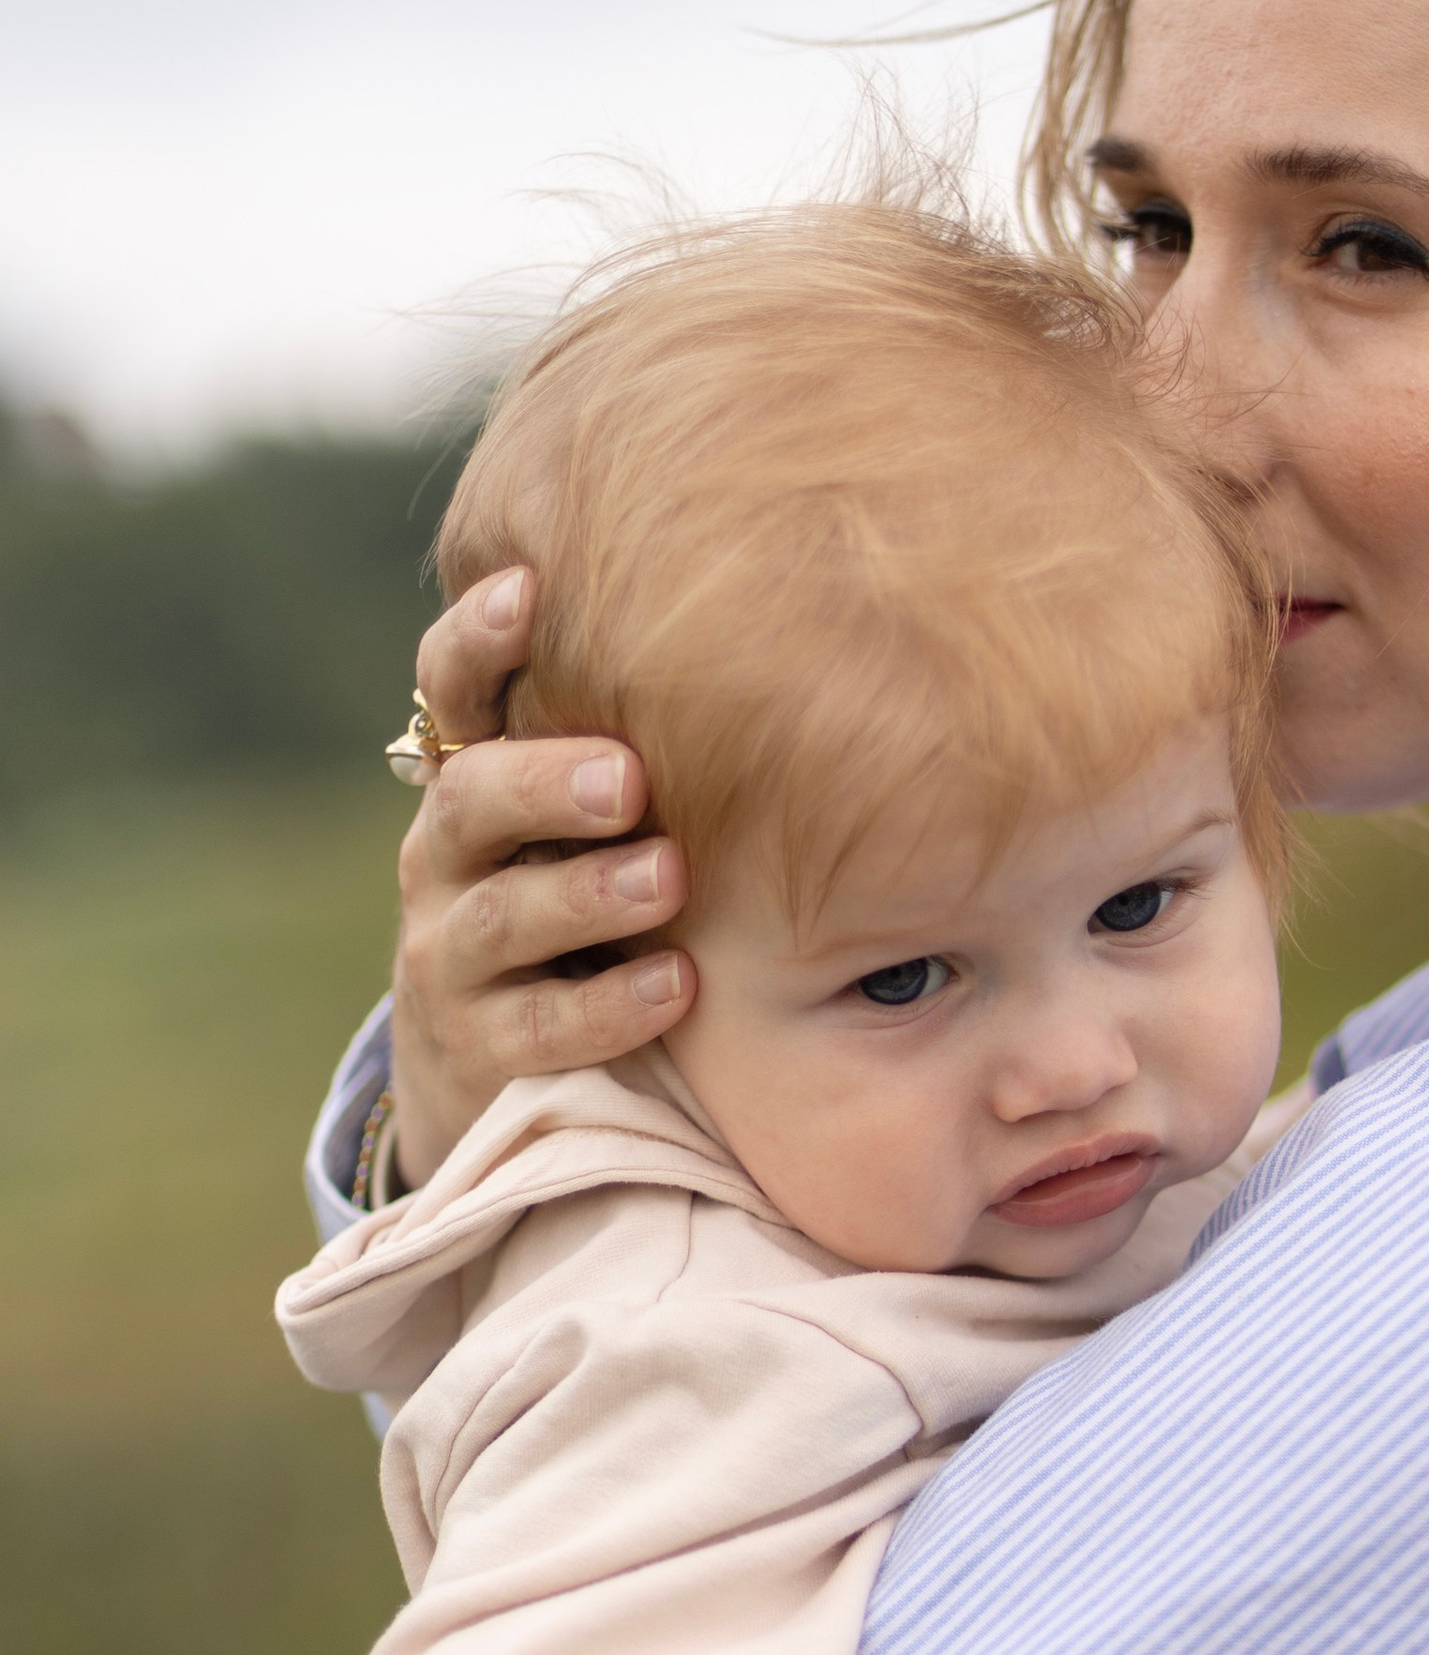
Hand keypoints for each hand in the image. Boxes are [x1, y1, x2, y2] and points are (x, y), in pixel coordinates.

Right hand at [388, 569, 696, 1183]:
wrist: (486, 1064)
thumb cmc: (570, 904)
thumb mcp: (577, 823)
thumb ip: (625, 745)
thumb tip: (757, 625)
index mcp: (473, 783)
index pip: (451, 694)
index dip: (476, 642)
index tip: (526, 589)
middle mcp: (445, 859)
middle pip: (470, 802)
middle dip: (544, 783)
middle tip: (626, 776)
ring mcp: (452, 955)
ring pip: (504, 916)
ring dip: (587, 894)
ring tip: (667, 876)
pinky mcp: (480, 1048)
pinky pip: (538, 1027)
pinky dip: (609, 1004)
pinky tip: (678, 984)